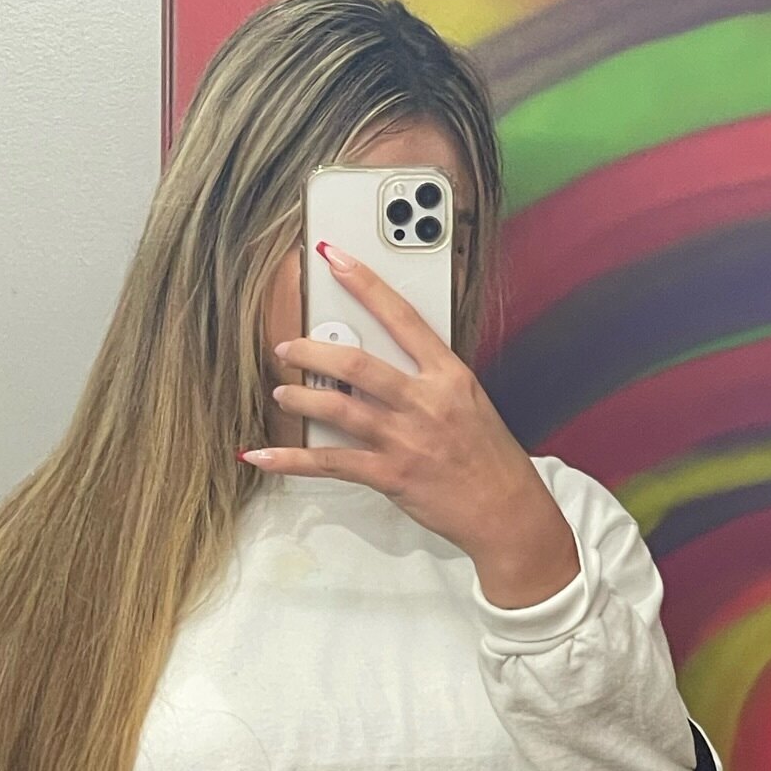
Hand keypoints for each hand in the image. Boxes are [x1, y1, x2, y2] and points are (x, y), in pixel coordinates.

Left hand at [243, 243, 580, 607]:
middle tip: (288, 347)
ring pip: (337, 407)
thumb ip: (429, 383)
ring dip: (301, 397)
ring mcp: (406, 439)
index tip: (336, 258)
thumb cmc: (491, 459)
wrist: (508, 512)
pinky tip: (262, 454)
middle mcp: (425, 401)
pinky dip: (289, 458)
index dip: (365, 283)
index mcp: (449, 376)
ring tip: (284, 392)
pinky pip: (329, 462)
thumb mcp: (470, 404)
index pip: (402, 317)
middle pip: (355, 362)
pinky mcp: (390, 475)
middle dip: (312, 350)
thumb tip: (381, 372)